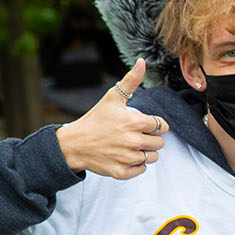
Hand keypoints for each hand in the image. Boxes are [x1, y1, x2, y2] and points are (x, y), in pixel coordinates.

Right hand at [56, 59, 166, 179]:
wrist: (73, 144)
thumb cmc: (95, 119)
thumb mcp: (113, 98)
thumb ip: (132, 81)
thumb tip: (143, 61)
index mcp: (135, 122)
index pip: (162, 126)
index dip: (154, 125)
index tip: (141, 124)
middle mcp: (133, 141)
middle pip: (160, 143)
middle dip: (150, 138)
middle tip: (133, 135)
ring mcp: (127, 158)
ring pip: (153, 157)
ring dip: (144, 152)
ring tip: (128, 145)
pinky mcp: (121, 172)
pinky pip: (142, 170)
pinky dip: (135, 165)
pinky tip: (123, 156)